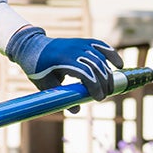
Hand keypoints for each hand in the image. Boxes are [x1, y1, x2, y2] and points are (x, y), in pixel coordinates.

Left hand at [5, 26, 120, 99]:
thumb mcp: (46, 85)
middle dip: (104, 82)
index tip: (99, 98)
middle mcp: (74, 49)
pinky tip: (119, 65)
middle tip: (106, 96)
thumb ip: (61, 95)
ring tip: (111, 88)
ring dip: (108, 73)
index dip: (95, 86)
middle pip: (96, 66)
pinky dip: (111, 54)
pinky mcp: (83, 42)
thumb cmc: (38, 68)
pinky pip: (101, 46)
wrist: (32, 47)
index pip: (86, 73)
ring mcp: (80, 44)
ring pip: (100, 58)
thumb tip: (76, 110)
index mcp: (64, 60)